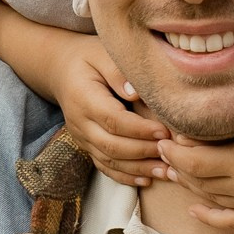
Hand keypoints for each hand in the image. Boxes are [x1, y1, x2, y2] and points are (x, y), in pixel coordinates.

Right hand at [54, 38, 166, 184]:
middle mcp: (80, 122)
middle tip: (171, 154)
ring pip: (109, 160)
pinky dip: (125, 175)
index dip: (139, 129)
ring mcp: (81, 137)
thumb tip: (136, 93)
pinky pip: (104, 165)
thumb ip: (117, 72)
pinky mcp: (86, 146)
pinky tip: (146, 179)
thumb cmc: (88, 58)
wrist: (61, 70)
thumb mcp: (101, 53)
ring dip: (138, 168)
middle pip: (111, 145)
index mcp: (83, 98)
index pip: (113, 119)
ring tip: (167, 172)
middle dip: (143, 152)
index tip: (164, 131)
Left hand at [154, 102, 233, 227]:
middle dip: (178, 164)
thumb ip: (220, 130)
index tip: (165, 138)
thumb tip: (182, 134)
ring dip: (190, 184)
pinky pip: (230, 220)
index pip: (192, 162)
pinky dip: (209, 216)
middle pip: (198, 181)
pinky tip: (194, 208)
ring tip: (177, 169)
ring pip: (210, 198)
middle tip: (165, 150)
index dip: (173, 151)